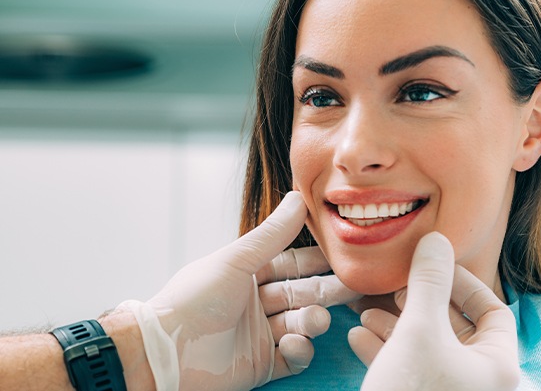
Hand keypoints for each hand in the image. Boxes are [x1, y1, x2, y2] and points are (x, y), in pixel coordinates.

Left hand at [119, 191, 359, 390]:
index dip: (317, 260)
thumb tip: (298, 197)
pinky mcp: (260, 364)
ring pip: (300, 324)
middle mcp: (256, 303)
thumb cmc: (194, 298)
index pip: (291, 264)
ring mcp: (259, 334)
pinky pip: (292, 358)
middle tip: (354, 288)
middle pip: (301, 294)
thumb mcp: (236, 260)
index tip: (342, 255)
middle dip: (326, 291)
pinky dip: (299, 351)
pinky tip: (295, 344)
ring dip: (312, 321)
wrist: (165, 351)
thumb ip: (271, 234)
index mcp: (249, 274)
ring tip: (315, 320)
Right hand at [348, 232, 519, 390]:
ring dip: (394, 324)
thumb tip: (435, 240)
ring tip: (366, 310)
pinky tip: (358, 335)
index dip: (462, 282)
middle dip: (418, 302)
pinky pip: (405, 368)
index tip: (430, 266)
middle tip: (394, 288)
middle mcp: (475, 382)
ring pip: (424, 347)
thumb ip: (428, 283)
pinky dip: (384, 349)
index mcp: (494, 367)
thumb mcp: (419, 330)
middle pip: (453, 327)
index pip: (492, 311)